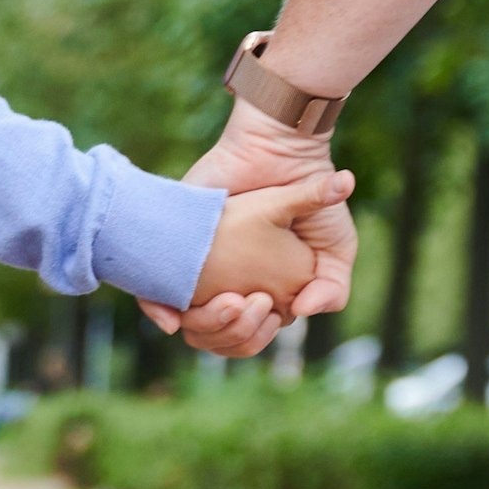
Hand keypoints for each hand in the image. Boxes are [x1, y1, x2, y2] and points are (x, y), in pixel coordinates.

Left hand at [140, 99, 360, 354]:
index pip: (247, 335)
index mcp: (261, 291)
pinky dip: (158, 311)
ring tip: (228, 299)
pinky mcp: (171, 248)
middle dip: (229, 332)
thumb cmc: (312, 199)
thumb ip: (333, 285)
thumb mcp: (336, 247)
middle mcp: (227, 284)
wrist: (279, 152)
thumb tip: (305, 311)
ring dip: (205, 325)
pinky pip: (152, 294)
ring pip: (189, 323)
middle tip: (243, 301)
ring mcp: (198, 269)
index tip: (267, 312)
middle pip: (216, 336)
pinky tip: (171, 317)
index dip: (253, 335)